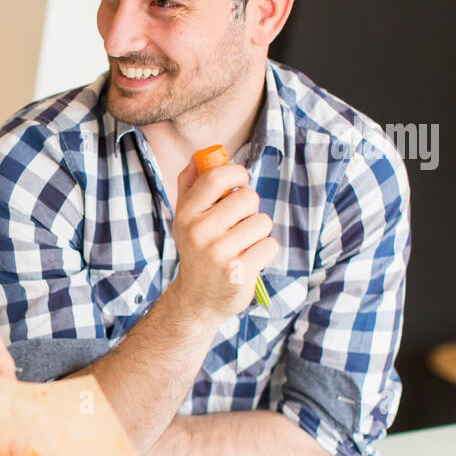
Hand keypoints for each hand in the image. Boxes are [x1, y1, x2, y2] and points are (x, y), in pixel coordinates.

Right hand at [169, 161, 279, 322]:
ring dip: (259, 233)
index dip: (237, 174)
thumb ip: (191, 185)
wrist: (198, 299)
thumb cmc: (197, 250)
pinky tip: (249, 260)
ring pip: (262, 222)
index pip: (216, 177)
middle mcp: (199, 232)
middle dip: (250, 209)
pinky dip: (264, 252)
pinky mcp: (239, 272)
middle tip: (238, 225)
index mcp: (186, 215)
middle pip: (248, 198)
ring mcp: (218, 253)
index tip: (240, 182)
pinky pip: (270, 245)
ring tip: (242, 245)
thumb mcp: (185, 219)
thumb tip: (202, 155)